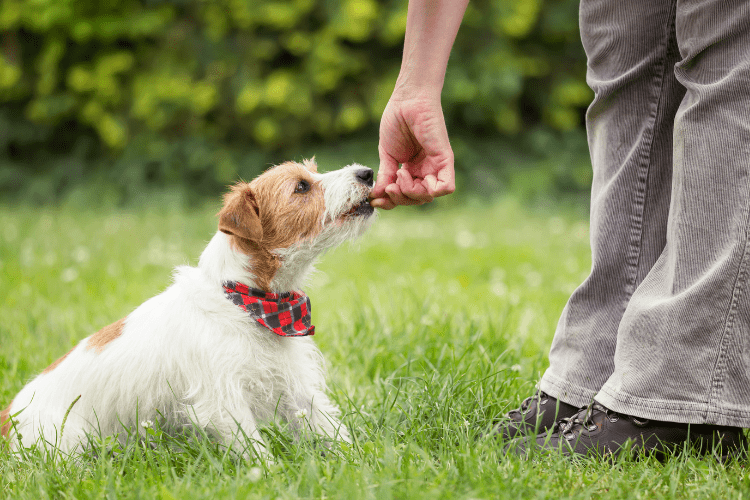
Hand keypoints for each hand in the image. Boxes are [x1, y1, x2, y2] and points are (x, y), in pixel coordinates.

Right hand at [370, 90, 454, 209]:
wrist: (406, 100)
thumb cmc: (396, 121)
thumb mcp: (386, 155)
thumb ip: (385, 176)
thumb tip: (376, 197)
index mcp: (412, 170)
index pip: (404, 196)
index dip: (390, 202)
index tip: (375, 200)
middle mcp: (425, 170)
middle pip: (416, 199)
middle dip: (400, 198)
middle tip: (390, 185)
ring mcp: (435, 166)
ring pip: (428, 196)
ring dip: (410, 192)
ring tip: (400, 173)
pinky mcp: (445, 159)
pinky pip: (446, 187)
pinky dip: (431, 190)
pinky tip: (414, 176)